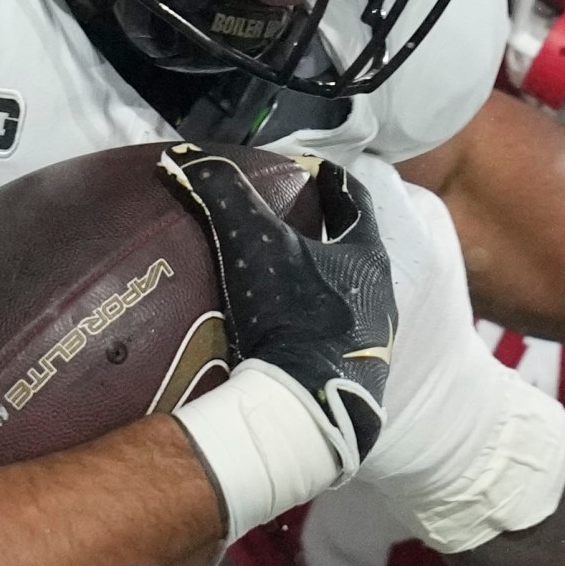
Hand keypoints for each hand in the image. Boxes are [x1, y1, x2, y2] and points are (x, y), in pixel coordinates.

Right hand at [159, 144, 393, 474]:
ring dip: (321, 281)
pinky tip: (287, 329)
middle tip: (293, 220)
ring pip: (347, 296)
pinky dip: (313, 322)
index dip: (332, 180)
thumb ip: (223, 194)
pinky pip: (335, 337)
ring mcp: (371, 341)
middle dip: (325, 233)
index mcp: (366, 255)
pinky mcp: (354, 377)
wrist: (309, 407)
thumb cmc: (292, 314)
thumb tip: (186, 158)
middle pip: (354, 250)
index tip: (313, 169)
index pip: (354, 201)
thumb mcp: (253, 242)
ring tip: (284, 276)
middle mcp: (379, 295)